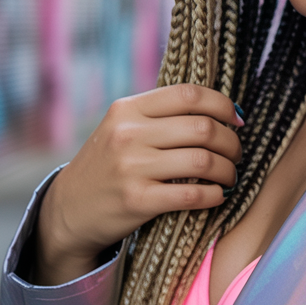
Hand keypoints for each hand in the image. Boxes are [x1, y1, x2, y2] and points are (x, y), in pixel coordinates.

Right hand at [33, 84, 241, 285]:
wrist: (67, 209)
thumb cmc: (107, 164)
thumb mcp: (122, 127)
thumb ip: (160, 114)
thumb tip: (219, 109)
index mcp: (128, 109)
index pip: (189, 95)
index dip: (222, 105)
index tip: (237, 119)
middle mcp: (128, 134)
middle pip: (203, 128)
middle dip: (231, 142)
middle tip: (237, 154)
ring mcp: (131, 167)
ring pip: (203, 160)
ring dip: (228, 170)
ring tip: (230, 176)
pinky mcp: (137, 201)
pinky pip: (192, 195)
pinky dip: (214, 195)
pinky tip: (217, 195)